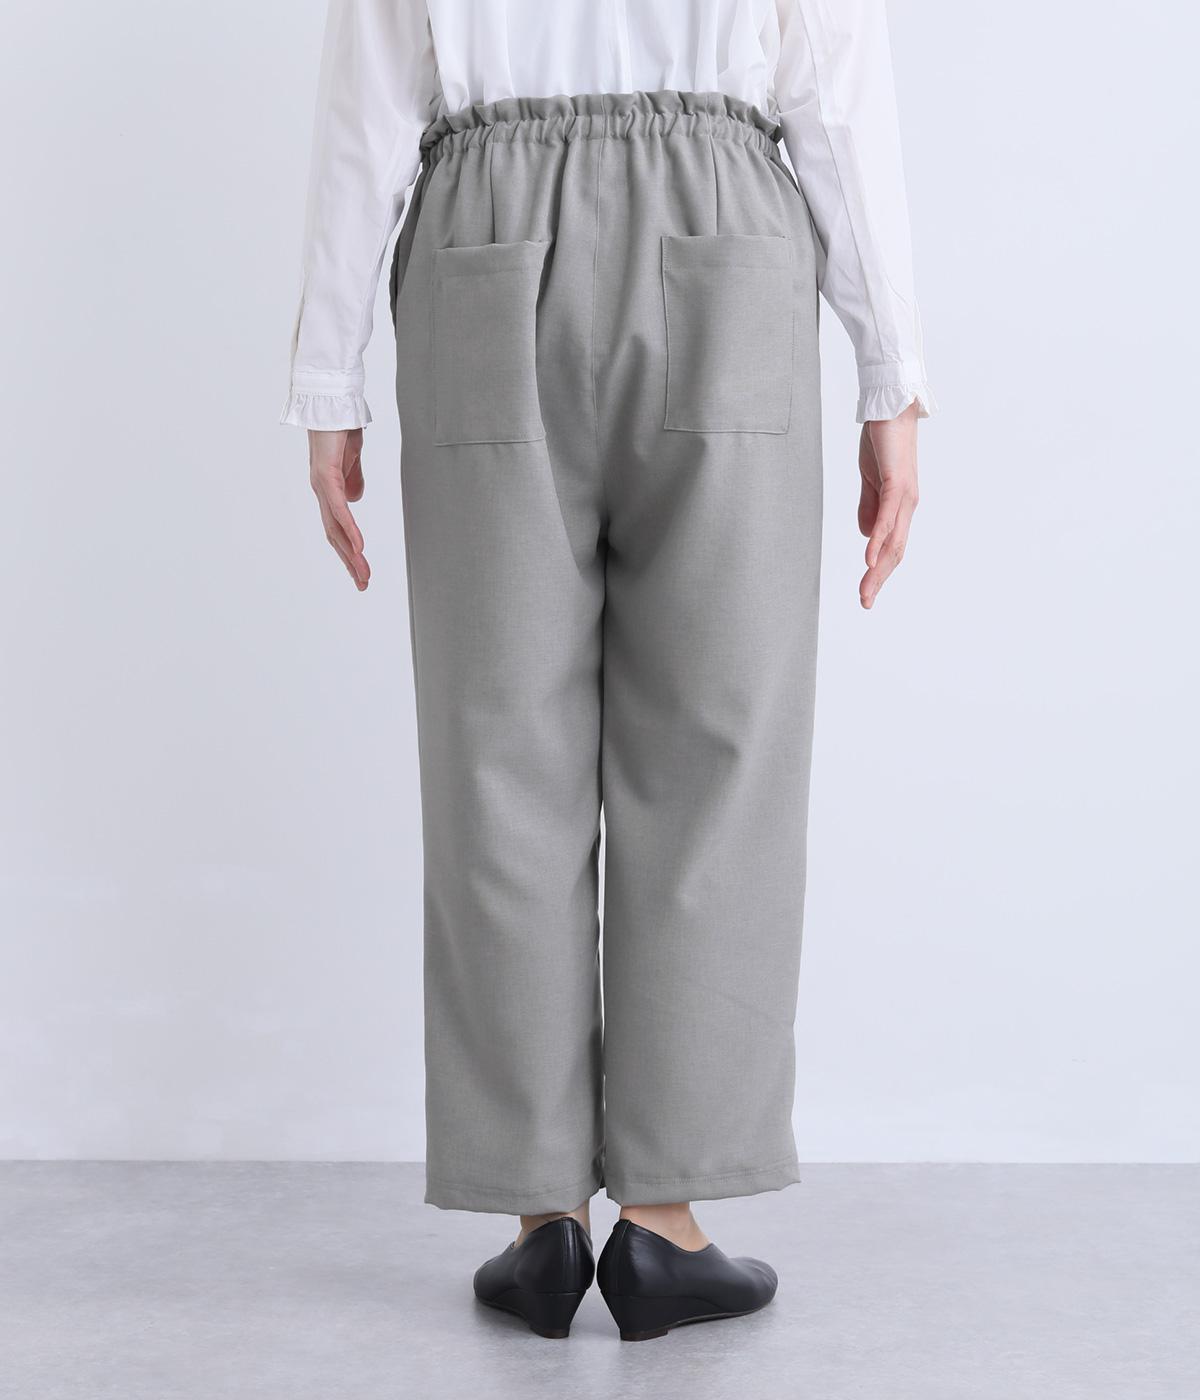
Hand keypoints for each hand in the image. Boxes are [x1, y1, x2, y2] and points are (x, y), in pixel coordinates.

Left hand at [309, 429, 369, 591]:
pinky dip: (349, 529)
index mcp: (328, 489)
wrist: (334, 402)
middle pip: (334, 535)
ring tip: (363, 574)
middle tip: (363, 584)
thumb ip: (354, 478)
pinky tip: (358, 546)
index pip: (337, 527)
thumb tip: (355, 498)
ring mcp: (321, 485)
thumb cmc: (342, 426)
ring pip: (335, 528)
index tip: (360, 570)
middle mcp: (321, 491)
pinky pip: (338, 509)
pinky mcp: (326, 476)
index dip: (348, 550)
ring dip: (350, 553)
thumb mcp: (353, 458)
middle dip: (349, 561)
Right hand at [857, 401, 919, 608]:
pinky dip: (878, 540)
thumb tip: (867, 535)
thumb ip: (869, 506)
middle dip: (879, 580)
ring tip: (866, 591)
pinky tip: (869, 557)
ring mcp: (905, 496)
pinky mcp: (897, 482)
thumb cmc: (882, 441)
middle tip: (865, 603)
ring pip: (893, 540)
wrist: (891, 407)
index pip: (891, 548)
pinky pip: (887, 517)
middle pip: (895, 552)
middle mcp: (908, 506)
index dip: (879, 572)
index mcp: (901, 507)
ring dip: (878, 569)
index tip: (866, 594)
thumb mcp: (870, 479)